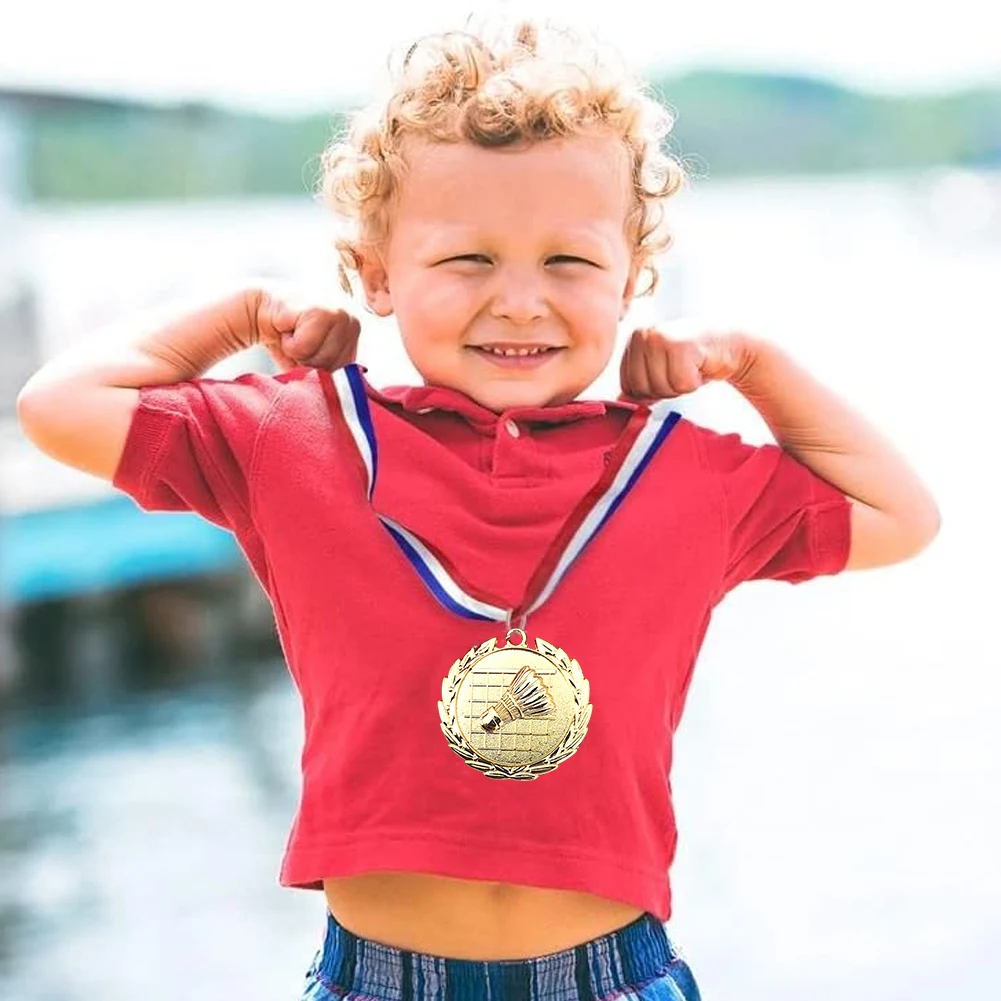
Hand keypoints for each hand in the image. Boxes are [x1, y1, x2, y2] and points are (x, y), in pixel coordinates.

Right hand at [251, 287, 360, 372]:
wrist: (259, 310)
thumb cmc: (287, 339)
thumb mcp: (314, 361)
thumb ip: (331, 375)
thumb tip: (337, 396)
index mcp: (355, 331)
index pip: (347, 373)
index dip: (321, 369)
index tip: (308, 350)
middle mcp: (353, 320)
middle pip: (335, 367)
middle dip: (309, 361)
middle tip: (298, 341)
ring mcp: (341, 312)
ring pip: (322, 358)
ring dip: (299, 353)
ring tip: (293, 334)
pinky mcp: (322, 311)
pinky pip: (306, 347)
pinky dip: (291, 344)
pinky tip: (288, 327)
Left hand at [618, 322, 755, 401]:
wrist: (729, 344)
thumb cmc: (694, 359)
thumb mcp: (660, 371)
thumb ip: (639, 384)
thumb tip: (620, 401)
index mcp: (634, 340)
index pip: (628, 387)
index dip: (650, 391)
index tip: (668, 374)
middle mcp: (643, 335)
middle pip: (642, 389)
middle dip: (665, 390)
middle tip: (682, 371)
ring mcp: (660, 339)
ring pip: (661, 388)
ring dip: (680, 386)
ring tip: (691, 367)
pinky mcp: (680, 346)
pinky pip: (681, 384)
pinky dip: (694, 382)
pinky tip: (700, 366)